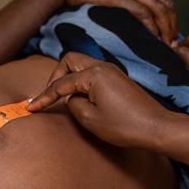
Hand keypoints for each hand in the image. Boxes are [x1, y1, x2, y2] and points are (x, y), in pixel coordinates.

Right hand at [27, 52, 171, 147]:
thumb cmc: (126, 126)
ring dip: (69, 78)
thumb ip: (73, 105)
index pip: (61, 83)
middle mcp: (103, 66)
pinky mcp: (119, 80)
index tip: (31, 108)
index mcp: (94, 75)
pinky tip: (82, 99)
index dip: (44, 97)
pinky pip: (93, 73)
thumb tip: (72, 98)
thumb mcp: (91, 120)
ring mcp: (113, 71)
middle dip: (55, 76)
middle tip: (50, 96)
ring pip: (82, 65)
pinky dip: (82, 82)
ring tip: (65, 99)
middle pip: (70, 60)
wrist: (156, 128)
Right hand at [53, 0, 176, 44]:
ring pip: (159, 10)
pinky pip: (143, 14)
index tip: (171, 35)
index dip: (172, 19)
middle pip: (166, 5)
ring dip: (164, 30)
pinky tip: (153, 38)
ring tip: (164, 44)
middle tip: (171, 44)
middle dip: (172, 26)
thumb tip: (146, 11)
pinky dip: (151, 28)